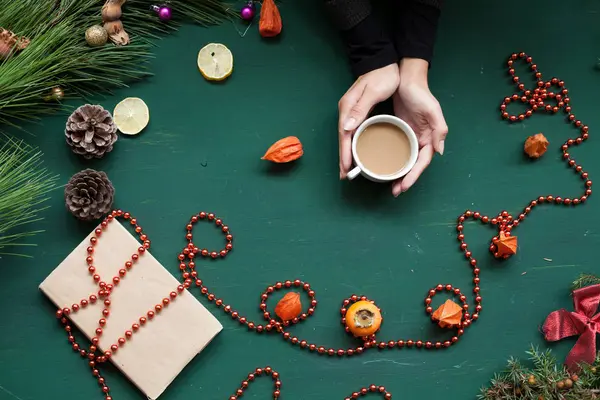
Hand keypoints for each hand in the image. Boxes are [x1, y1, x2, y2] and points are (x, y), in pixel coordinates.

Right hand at [338, 64, 399, 178]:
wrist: (383, 60)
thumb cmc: (382, 75)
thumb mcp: (373, 91)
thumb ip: (359, 108)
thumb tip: (346, 128)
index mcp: (349, 109)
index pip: (344, 136)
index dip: (344, 153)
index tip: (345, 169)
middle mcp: (347, 112)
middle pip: (343, 139)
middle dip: (344, 158)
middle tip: (345, 176)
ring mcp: (351, 112)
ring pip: (348, 138)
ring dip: (348, 154)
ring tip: (349, 170)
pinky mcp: (357, 112)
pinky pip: (353, 133)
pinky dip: (353, 145)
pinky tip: (357, 153)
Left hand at [391, 58, 447, 195]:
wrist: (406, 78)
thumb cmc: (420, 93)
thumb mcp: (432, 109)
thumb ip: (439, 129)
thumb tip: (439, 150)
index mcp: (430, 137)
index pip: (422, 162)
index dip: (414, 176)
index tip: (403, 186)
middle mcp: (421, 140)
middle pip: (414, 165)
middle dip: (406, 179)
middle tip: (394, 191)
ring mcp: (410, 136)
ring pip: (405, 160)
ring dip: (399, 173)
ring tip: (389, 185)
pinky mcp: (400, 132)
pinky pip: (397, 150)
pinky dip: (392, 160)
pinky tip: (384, 166)